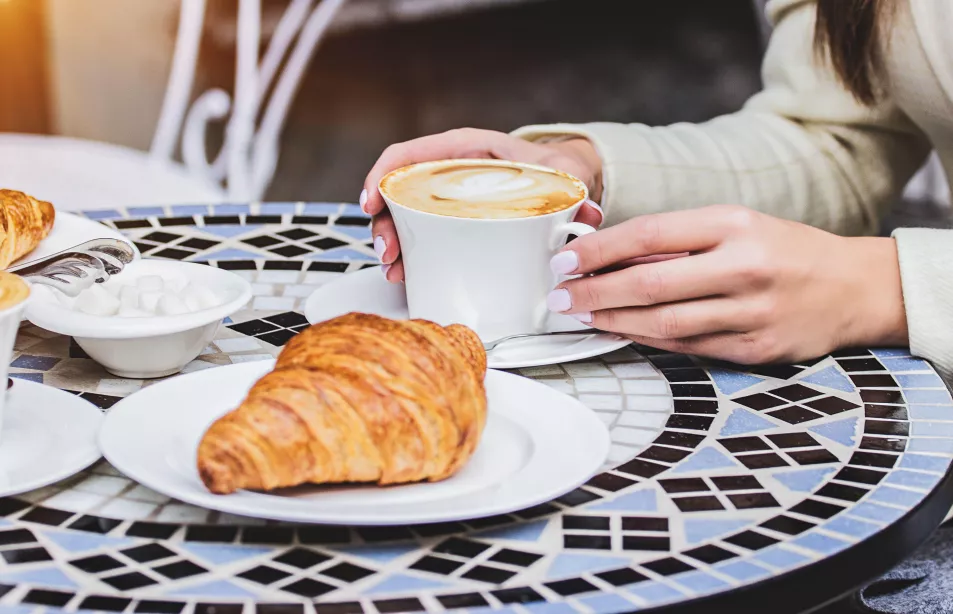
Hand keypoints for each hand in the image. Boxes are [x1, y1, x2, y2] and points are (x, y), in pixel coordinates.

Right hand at [361, 128, 604, 281]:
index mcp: (467, 149)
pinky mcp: (449, 218)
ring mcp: (445, 195)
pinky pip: (417, 229)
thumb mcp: (561, 173)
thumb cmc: (553, 168)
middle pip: (398, 190)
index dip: (383, 175)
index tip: (373, 201)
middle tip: (387, 252)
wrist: (560, 178)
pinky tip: (404, 271)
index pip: (410, 154)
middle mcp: (448, 170)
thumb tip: (587, 215)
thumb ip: (576, 193)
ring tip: (393, 268)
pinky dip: (407, 250)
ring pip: (402, 213)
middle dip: (383, 222)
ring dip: (390, 241)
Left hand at [547, 205, 908, 363]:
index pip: (649, 233)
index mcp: (735, 225)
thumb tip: (611, 255)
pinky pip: (685, 347)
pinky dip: (646, 339)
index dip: (599, 249)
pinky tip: (620, 331)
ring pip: (663, 323)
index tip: (566, 259)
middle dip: (593, 292)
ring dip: (612, 321)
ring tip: (580, 316)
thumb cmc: (785, 250)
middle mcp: (744, 267)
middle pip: (649, 283)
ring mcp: (750, 313)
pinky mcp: (754, 350)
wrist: (854, 289)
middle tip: (558, 297)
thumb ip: (680, 239)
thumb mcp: (738, 225)